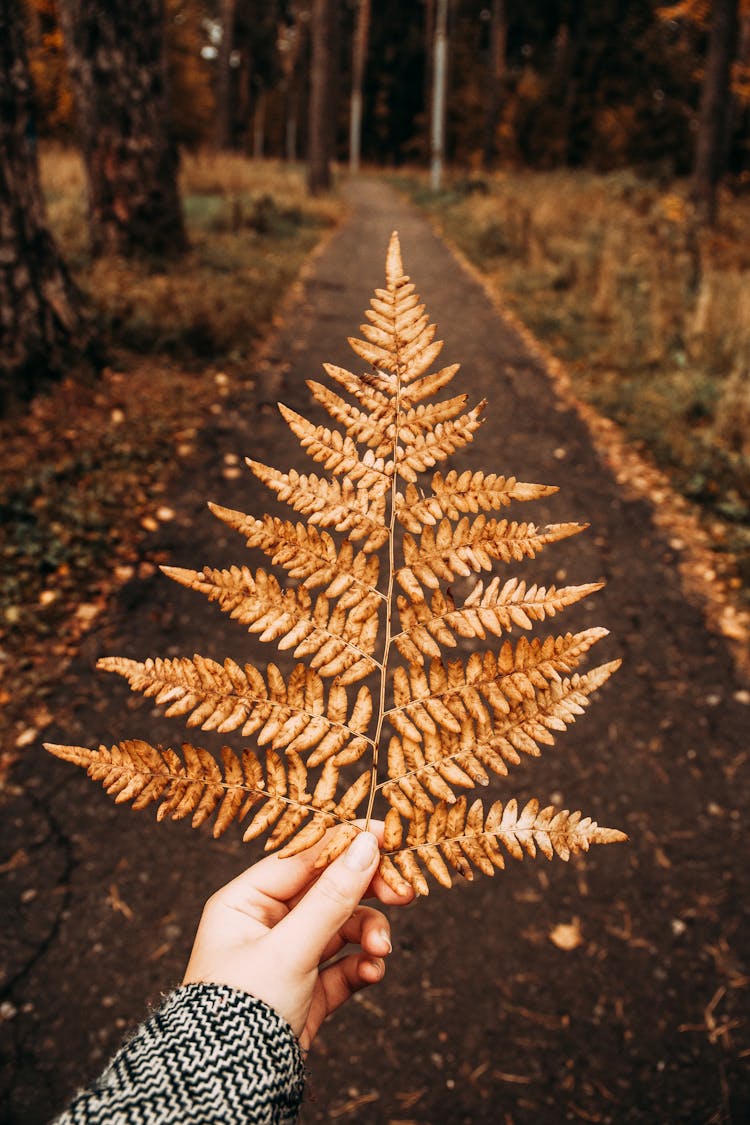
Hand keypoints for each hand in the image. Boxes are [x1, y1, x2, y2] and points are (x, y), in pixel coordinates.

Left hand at [183, 824, 413, 1048]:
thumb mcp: (289, 949)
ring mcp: (288, 958)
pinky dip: (362, 965)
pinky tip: (373, 972)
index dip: (345, 846)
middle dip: (366, 895)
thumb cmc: (241, 1010)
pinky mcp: (308, 992)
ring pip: (342, 928)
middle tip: (405, 891)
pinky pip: (344, 965)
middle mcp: (265, 925)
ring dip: (368, 935)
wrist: (227, 1090)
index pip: (303, 859)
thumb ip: (332, 897)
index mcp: (245, 902)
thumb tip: (367, 844)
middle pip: (328, 892)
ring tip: (381, 951)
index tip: (388, 836)